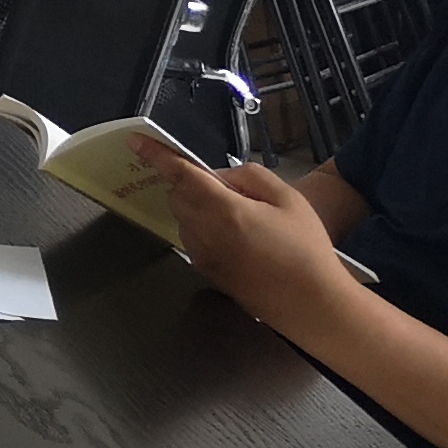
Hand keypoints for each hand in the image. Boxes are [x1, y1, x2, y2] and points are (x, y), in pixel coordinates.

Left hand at [134, 138, 354, 326]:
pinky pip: (194, 239)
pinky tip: (242, 239)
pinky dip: (206, 229)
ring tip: (246, 220)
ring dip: (200, 208)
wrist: (312, 305)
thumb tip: (221, 176)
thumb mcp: (288, 199)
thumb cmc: (306, 250)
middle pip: (178, 196)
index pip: (180, 175)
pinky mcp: (206, 273)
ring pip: (184, 218)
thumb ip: (249, 176)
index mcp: (223, 211)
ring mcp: (202, 257)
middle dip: (194, 184)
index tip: (136, 142)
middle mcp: (204, 234)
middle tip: (236, 192)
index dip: (157, 155)